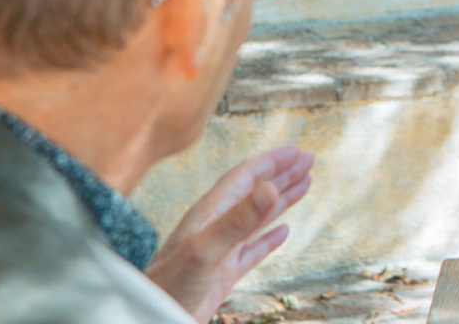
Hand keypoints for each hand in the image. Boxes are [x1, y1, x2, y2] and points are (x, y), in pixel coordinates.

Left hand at [145, 146, 313, 321]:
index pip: (246, 177)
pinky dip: (271, 238)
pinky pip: (253, 249)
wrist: (150, 314)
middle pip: (254, 191)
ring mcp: (221, 249)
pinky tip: (283, 233)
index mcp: (211, 212)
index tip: (297, 151)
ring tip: (304, 185)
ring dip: (281, 199)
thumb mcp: (207, 248)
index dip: (272, 162)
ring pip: (258, 217)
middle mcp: (216, 225)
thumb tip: (269, 187)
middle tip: (307, 160)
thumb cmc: (171, 284)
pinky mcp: (224, 273)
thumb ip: (238, 218)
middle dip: (281, 174)